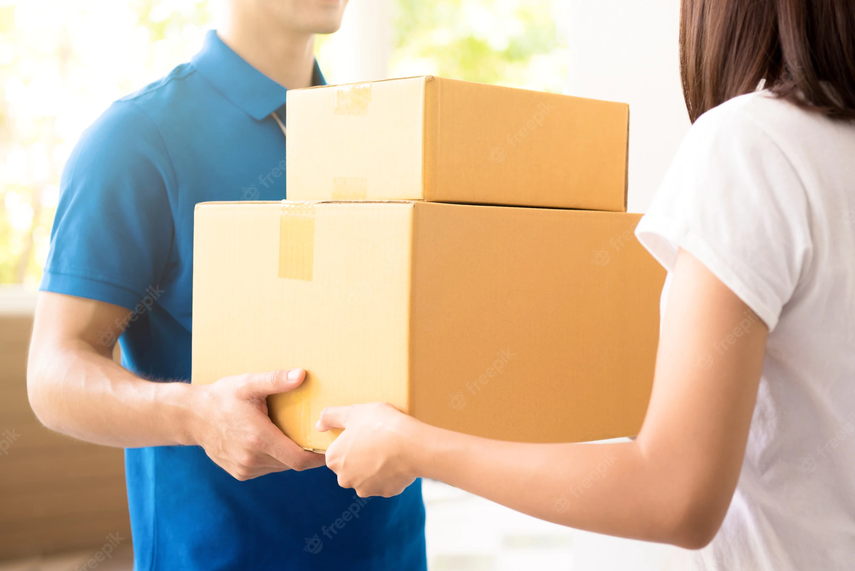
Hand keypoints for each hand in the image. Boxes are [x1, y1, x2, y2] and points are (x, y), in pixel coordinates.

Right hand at [189, 369, 324, 479]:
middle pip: (292, 463)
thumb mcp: (248, 384)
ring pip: (280, 467)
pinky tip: (273, 441)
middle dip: (306, 453)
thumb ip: (275, 380)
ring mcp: (245, 468)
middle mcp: (252, 458)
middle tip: (316, 437)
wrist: (191, 417)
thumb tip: (301, 374)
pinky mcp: (239, 473)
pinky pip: (267, 468)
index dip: (317, 457)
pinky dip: (275, 458)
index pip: (298, 459)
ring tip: (296, 437)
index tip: (330, 447)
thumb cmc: (222, 397)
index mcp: (259, 438)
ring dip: (289, 455)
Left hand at [317, 402, 419, 497]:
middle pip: (350, 466)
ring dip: (375, 466)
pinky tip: (399, 460)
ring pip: (368, 476)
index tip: (363, 433)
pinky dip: (391, 473)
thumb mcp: (354, 412)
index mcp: (334, 459)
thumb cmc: (381, 426)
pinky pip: (386, 482)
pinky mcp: (386, 492)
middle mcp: (345, 479)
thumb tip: (319, 423)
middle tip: (377, 440)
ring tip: (390, 449)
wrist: (411, 445)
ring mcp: (366, 488)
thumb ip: (331, 416)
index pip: (337, 451)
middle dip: (361, 456)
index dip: (350, 440)